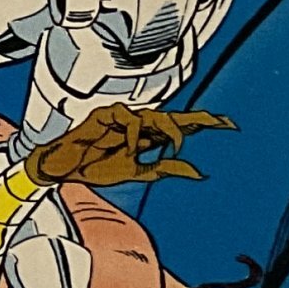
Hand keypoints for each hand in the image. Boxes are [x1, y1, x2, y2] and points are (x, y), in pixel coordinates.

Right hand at [22, 103, 232, 192]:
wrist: (60, 169)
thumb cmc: (93, 166)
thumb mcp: (135, 172)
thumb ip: (163, 169)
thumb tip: (199, 172)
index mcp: (145, 137)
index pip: (177, 127)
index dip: (201, 123)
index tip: (228, 124)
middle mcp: (136, 124)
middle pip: (171, 117)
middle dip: (194, 122)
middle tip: (217, 124)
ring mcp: (120, 118)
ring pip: (153, 116)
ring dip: (167, 131)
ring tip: (175, 146)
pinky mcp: (104, 115)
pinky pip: (127, 120)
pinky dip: (133, 135)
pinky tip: (131, 149)